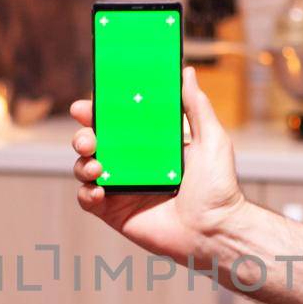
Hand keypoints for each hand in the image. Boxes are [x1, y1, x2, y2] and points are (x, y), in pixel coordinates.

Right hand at [70, 67, 248, 263]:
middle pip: (95, 142)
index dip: (98, 112)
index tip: (87, 104)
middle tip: (88, 137)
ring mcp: (122, 189)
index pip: (117, 122)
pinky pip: (87, 199)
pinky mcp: (115, 213)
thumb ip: (196, 106)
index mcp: (151, 144)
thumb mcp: (212, 140)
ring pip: (85, 168)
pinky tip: (99, 190)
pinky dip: (86, 192)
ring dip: (83, 162)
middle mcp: (132, 164)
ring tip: (97, 165)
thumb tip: (187, 72)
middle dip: (83, 135)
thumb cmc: (219, 188)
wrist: (216, 231)